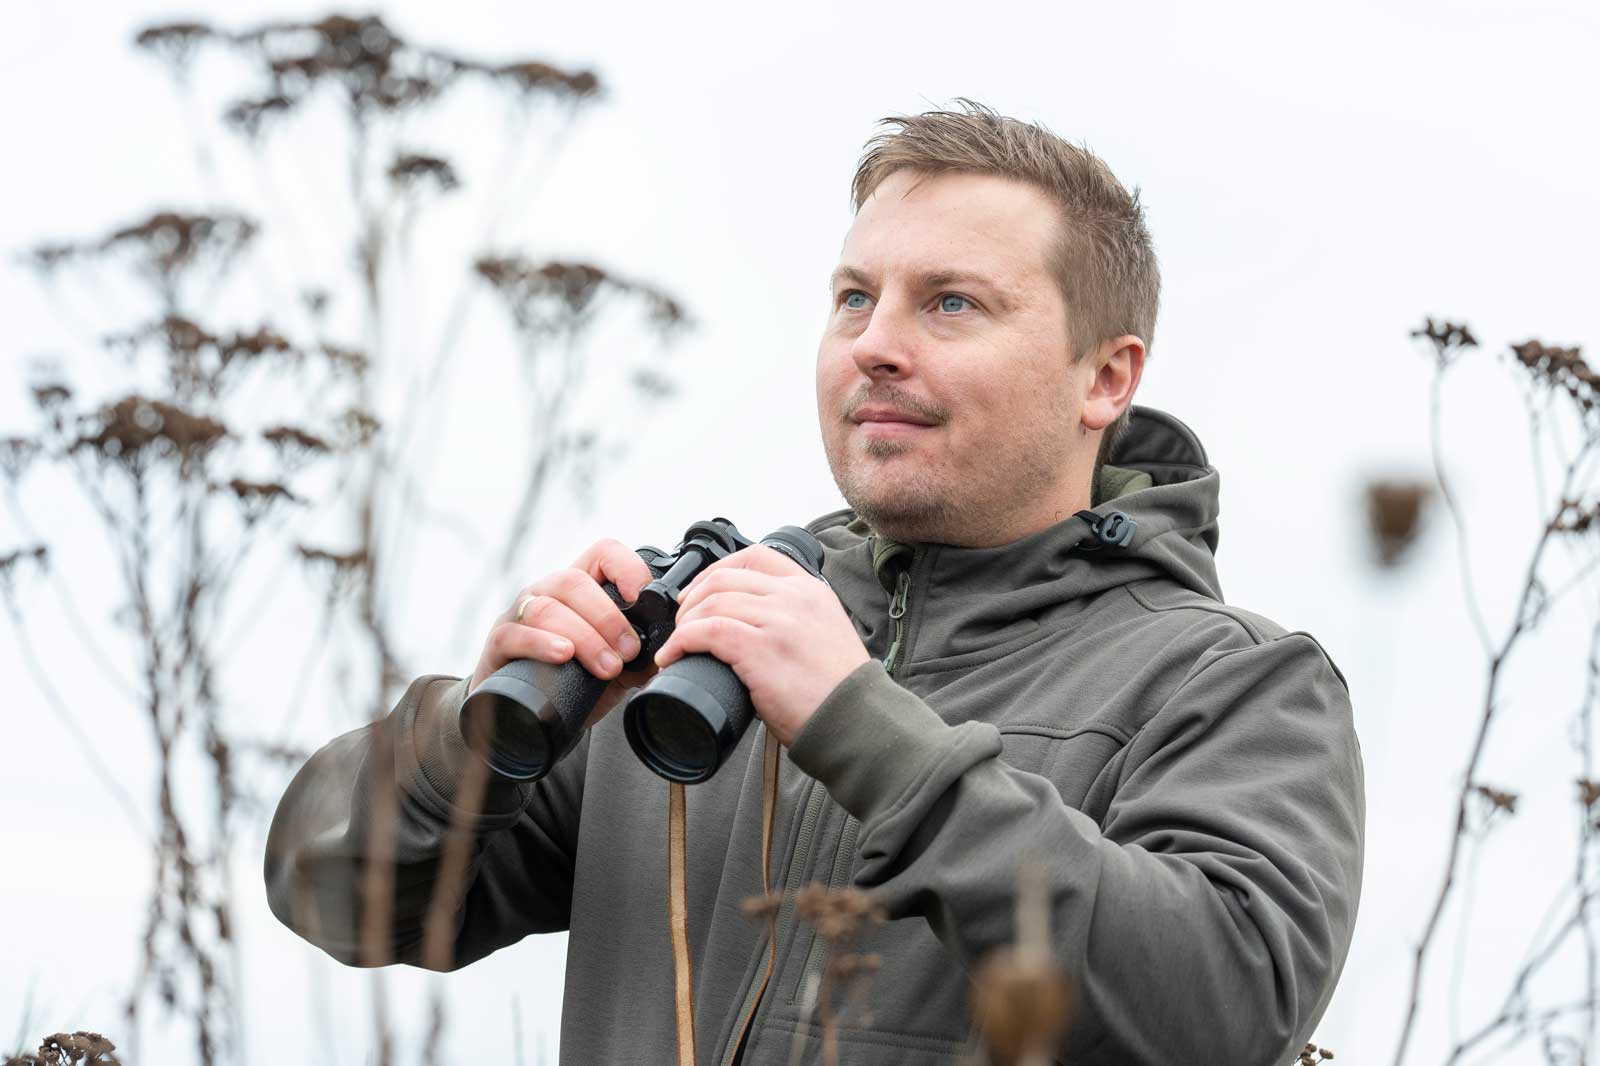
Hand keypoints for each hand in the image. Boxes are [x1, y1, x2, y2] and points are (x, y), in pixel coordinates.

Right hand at [470, 538, 657, 725]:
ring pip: (545, 607)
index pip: (603, 553)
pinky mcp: (499, 644)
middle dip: (608, 618)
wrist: (529, 717)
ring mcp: (519, 615)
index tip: (645, 599)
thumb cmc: (576, 682)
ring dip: (584, 637)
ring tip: (606, 668)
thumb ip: (644, 652)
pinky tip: (563, 656)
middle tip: (629, 652)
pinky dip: (542, 643)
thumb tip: (675, 646)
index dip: (628, 568)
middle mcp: (547, 592)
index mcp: (581, 588)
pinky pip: (514, 633)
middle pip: (574, 581)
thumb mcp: (618, 665)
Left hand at [652, 544, 869, 745]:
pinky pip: (706, 631)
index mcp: (810, 589)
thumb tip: (750, 628)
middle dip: (692, 598)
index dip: (716, 571)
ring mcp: (778, 620)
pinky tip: (674, 656)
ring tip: (677, 643)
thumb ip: (794, 620)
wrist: (857, 720)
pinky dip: (681, 641)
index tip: (700, 592)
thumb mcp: (823, 634)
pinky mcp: (761, 648)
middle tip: (682, 623)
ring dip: (684, 623)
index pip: (754, 556)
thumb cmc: (838, 690)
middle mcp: (794, 597)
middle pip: (724, 578)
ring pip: (711, 602)